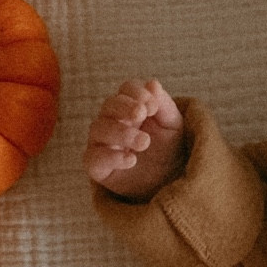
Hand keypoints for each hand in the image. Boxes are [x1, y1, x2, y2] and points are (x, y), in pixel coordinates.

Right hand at [84, 77, 185, 198]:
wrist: (169, 183)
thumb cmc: (169, 150)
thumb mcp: (173, 127)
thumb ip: (164, 105)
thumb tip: (152, 83)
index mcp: (131, 108)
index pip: (126, 90)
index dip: (137, 93)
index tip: (152, 107)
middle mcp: (112, 122)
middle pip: (108, 105)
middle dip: (124, 107)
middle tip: (142, 114)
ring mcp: (102, 143)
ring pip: (98, 128)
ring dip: (121, 132)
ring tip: (144, 142)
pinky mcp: (97, 167)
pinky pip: (93, 158)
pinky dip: (110, 157)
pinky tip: (131, 160)